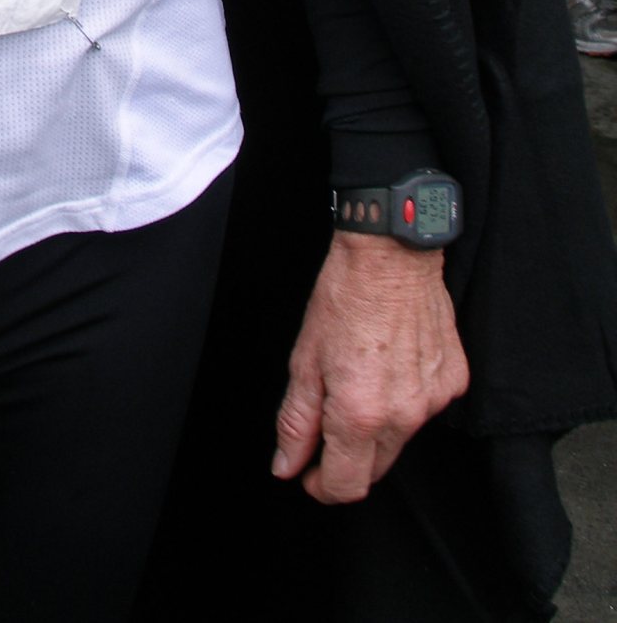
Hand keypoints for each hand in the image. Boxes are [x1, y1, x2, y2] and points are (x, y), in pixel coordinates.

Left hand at [272, 231, 468, 503]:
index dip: (321, 486)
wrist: (391, 255)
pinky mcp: (454, 382)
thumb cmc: (344, 297)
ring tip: (358, 378)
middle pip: (375, 469)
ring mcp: (435, 401)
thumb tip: (287, 465)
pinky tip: (389, 364)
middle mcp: (405, 416)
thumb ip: (296, 421)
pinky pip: (424, 408)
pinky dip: (404, 399)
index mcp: (362, 415)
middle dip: (346, 459)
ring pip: (400, 439)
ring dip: (376, 427)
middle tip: (325, 423)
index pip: (346, 486)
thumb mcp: (304, 360)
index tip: (307, 472)